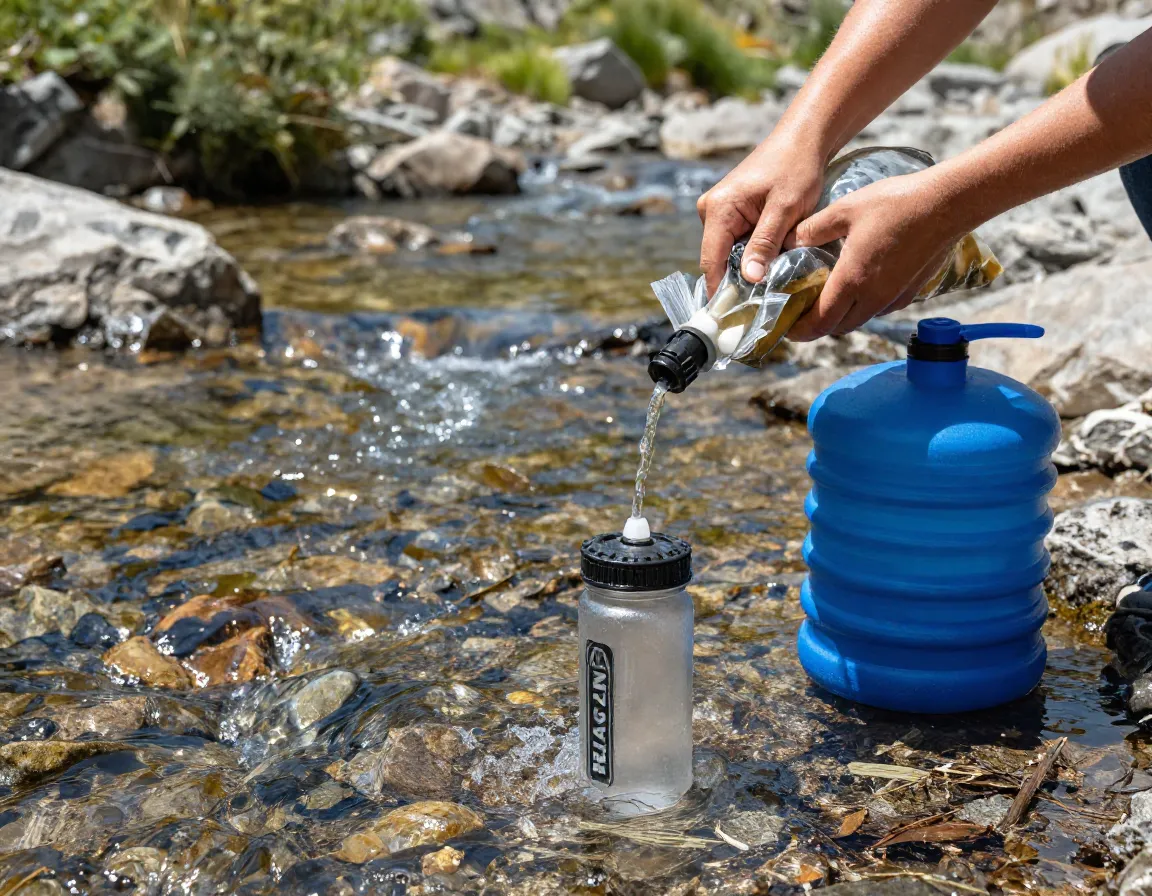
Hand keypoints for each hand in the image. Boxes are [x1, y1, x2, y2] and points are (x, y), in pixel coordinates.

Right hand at [696, 129, 825, 294]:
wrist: (803, 138)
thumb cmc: (796, 168)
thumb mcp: (785, 209)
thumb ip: (765, 244)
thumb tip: (749, 279)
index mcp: (718, 209)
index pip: (711, 261)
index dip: (721, 292)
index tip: (732, 320)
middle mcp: (711, 211)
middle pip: (718, 260)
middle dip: (737, 283)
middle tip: (759, 309)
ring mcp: (719, 212)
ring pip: (728, 254)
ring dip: (747, 270)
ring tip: (768, 290)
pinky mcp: (731, 213)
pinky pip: (736, 243)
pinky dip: (752, 256)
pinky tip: (769, 267)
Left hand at [785, 168, 965, 341]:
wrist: (947, 204)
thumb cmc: (895, 203)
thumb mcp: (844, 210)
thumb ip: (813, 229)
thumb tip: (791, 241)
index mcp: (853, 281)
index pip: (820, 322)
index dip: (801, 330)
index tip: (787, 327)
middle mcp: (874, 297)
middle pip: (838, 327)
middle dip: (817, 326)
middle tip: (802, 313)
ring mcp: (894, 297)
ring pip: (860, 320)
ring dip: (841, 317)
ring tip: (826, 300)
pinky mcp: (911, 292)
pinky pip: (880, 309)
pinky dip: (864, 307)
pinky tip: (859, 287)